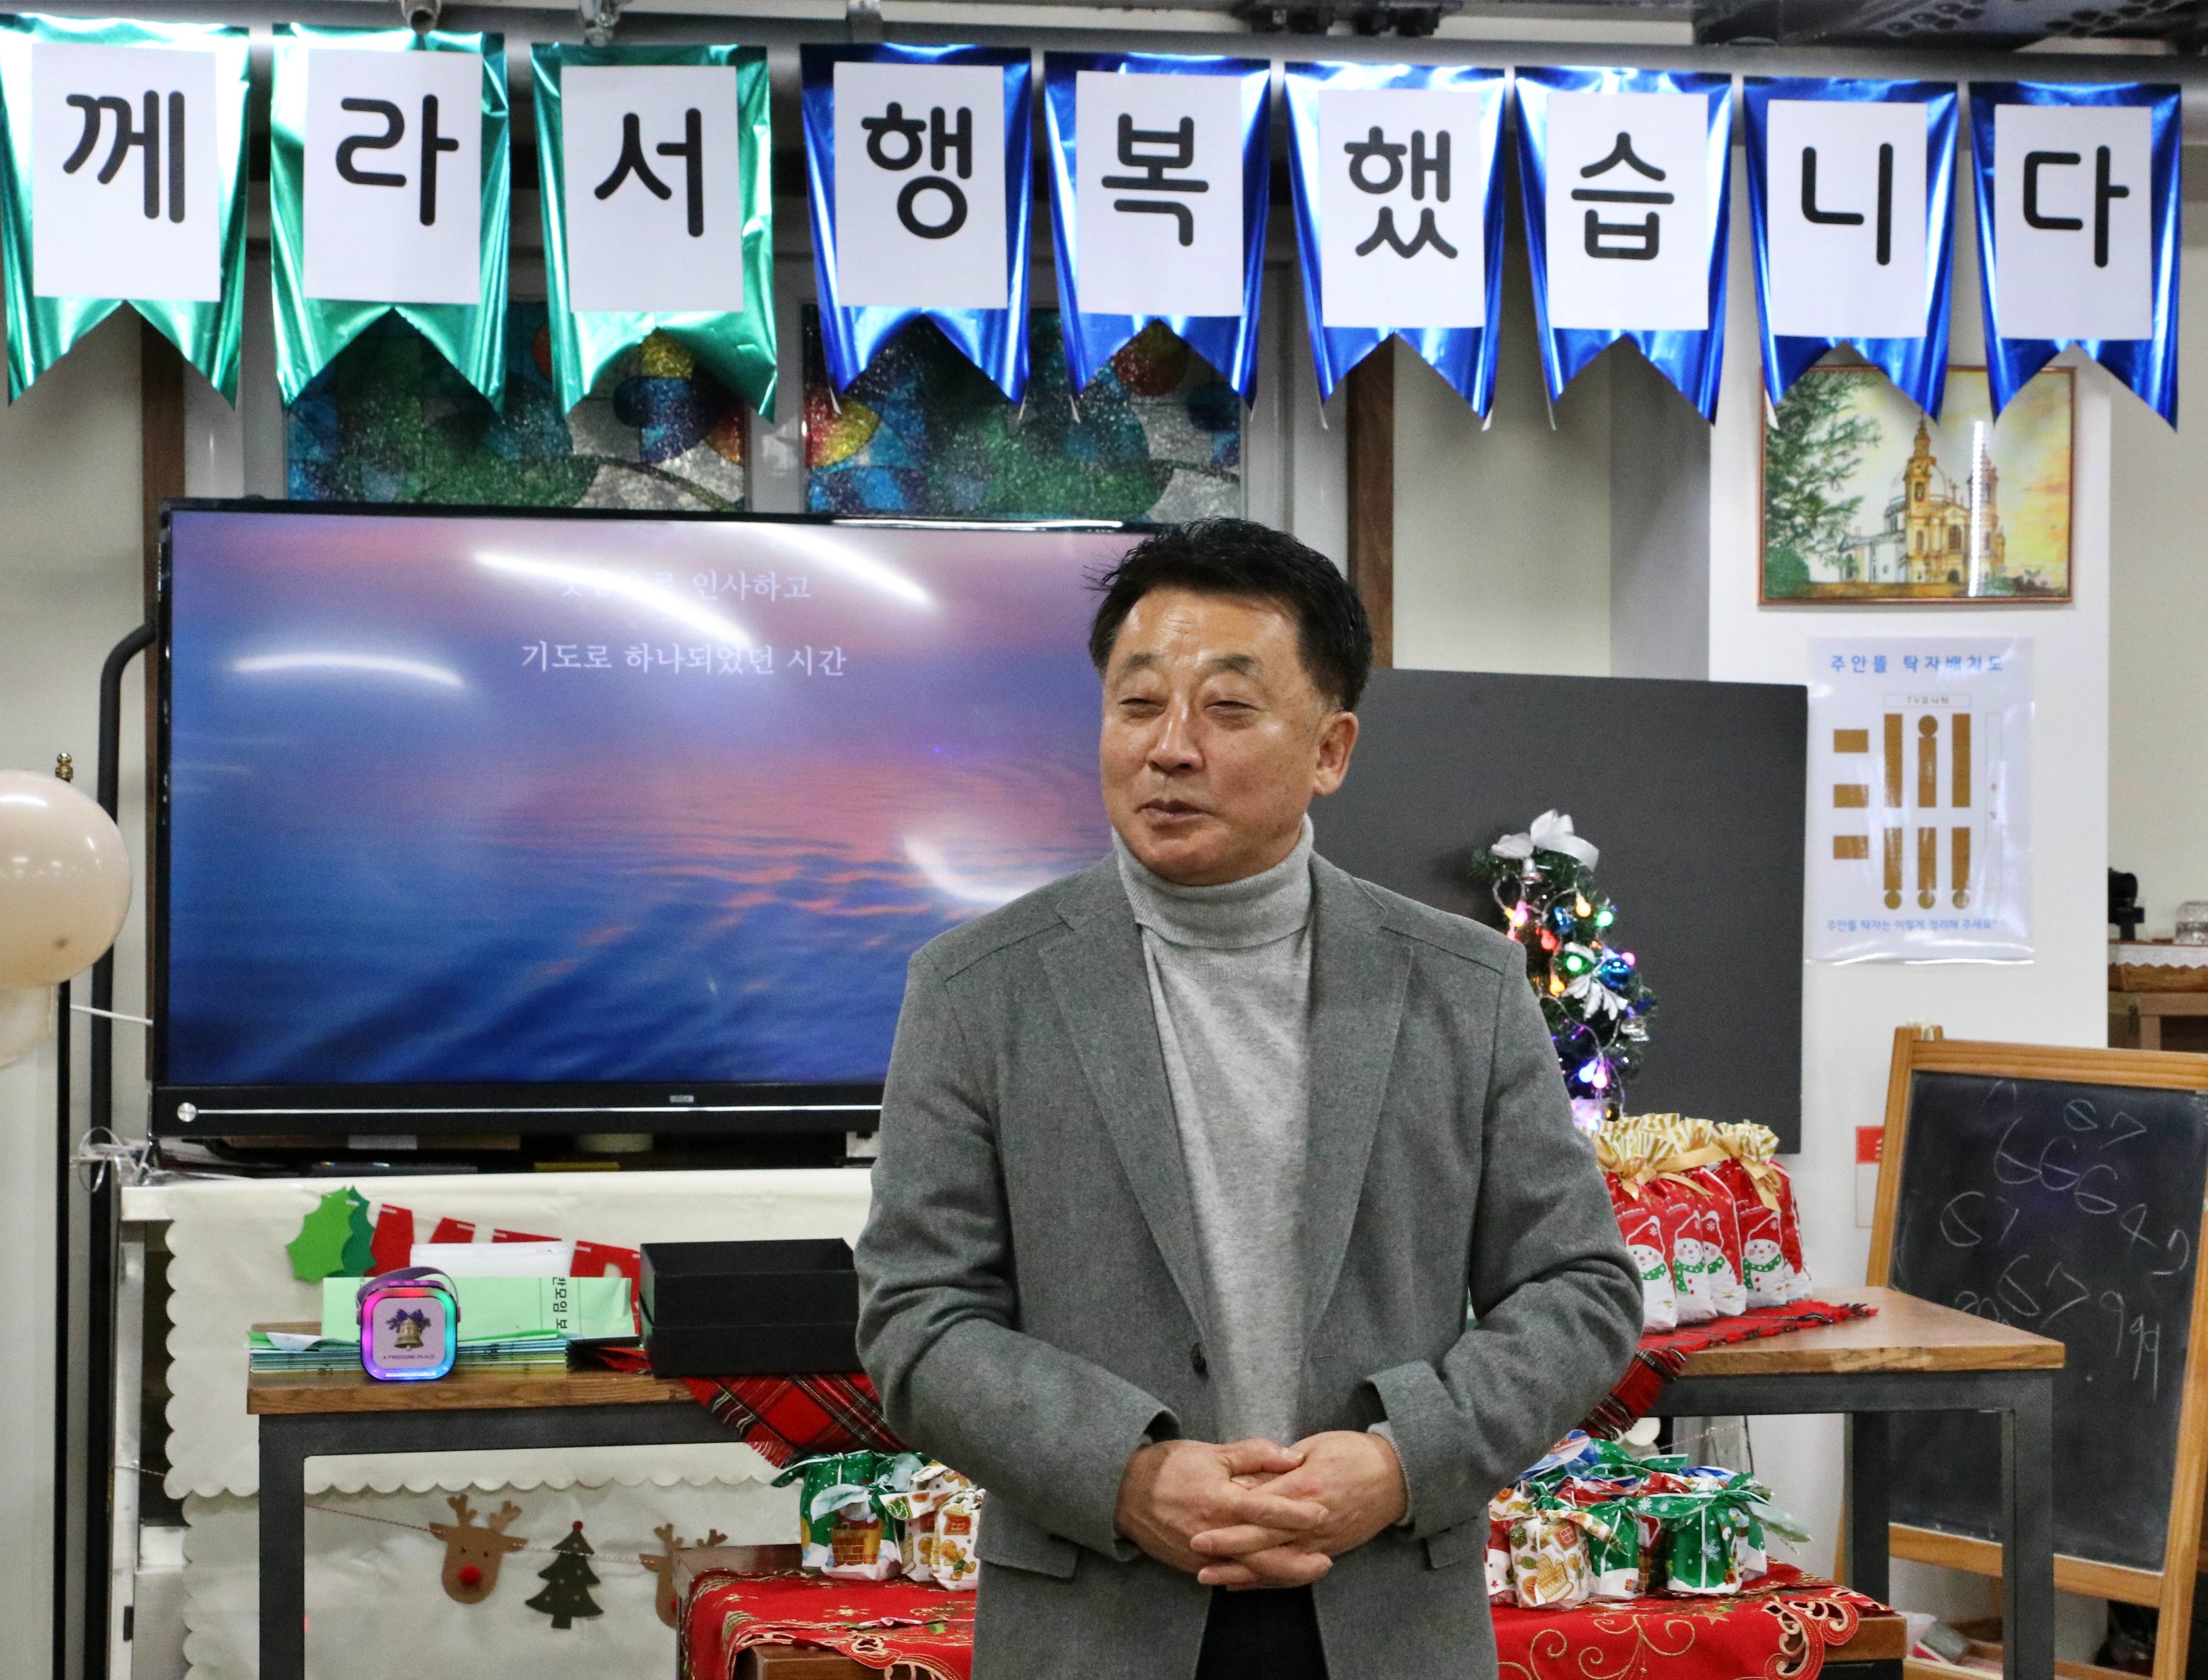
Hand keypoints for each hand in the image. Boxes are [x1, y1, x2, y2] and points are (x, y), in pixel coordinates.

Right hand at [1114, 1438, 1329, 1584]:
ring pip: (1248, 1571)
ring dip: (1281, 1573)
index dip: (1296, 1512)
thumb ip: (1254, 1454)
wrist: (1123, 1491)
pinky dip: (1253, 1576)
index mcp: (1219, 1500)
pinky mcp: (1192, 1565)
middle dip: (1297, 1560)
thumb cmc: (1169, 1466)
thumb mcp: (1212, 1452)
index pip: (1266, 1510)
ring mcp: (1201, 1555)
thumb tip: (1293, 1458)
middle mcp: (1213, 1533)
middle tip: (1326, 1561)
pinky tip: (1273, 1575)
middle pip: (1262, 1554)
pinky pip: (1228, 1574)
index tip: (1322, 1512)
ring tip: (1308, 1571)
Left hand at [1189, 1430, 1407, 1588]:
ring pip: (1274, 1563)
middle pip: (1263, 1539)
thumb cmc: (1354, 1453)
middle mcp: (1311, 1520)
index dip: (1231, 1513)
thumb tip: (1252, 1473)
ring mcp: (1320, 1540)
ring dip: (1240, 1571)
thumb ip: (1281, 1462)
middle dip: (1227, 1546)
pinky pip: (1291, 1572)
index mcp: (1305, 1488)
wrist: (1396, 1477)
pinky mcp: (1327, 1551)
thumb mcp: (1316, 1446)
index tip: (1203, 1514)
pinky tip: (1240, 1583)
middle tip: (1195, 1547)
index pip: (1261, 1505)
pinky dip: (1264, 1580)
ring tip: (1207, 1575)